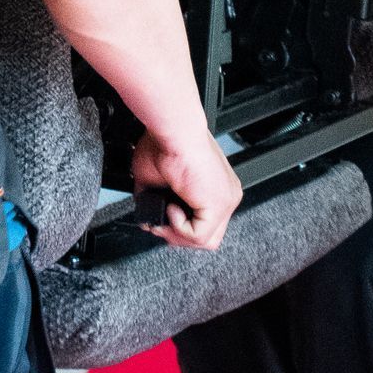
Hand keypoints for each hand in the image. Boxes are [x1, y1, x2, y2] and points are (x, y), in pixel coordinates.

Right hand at [130, 124, 241, 251]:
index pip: (206, 222)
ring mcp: (225, 201)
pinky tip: (171, 207)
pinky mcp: (218, 206)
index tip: (162, 224)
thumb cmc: (163, 143)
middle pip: (208, 236)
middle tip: (160, 226)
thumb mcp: (154, 179)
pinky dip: (179, 227)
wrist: (172, 131)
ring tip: (164, 215)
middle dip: (179, 237)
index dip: (182, 229)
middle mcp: (225, 194)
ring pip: (205, 241)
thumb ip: (154, 201)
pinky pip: (198, 235)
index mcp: (215, 186)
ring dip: (178, 234)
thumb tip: (146, 217)